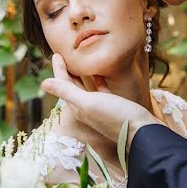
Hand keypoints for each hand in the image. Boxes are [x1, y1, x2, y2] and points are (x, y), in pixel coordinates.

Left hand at [40, 54, 159, 147]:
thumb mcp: (89, 103)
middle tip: (63, 55)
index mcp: (78, 107)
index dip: (58, 69)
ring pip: (86, 89)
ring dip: (80, 76)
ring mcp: (100, 108)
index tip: (56, 54)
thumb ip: (67, 92)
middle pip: (72, 87)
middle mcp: (87, 108)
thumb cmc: (116, 117)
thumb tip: (43, 83)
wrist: (143, 133)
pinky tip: (100, 73)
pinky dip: (97, 81)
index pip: (63, 85)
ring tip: (79, 62)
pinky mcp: (114, 107)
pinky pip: (101, 91)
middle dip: (66, 72)